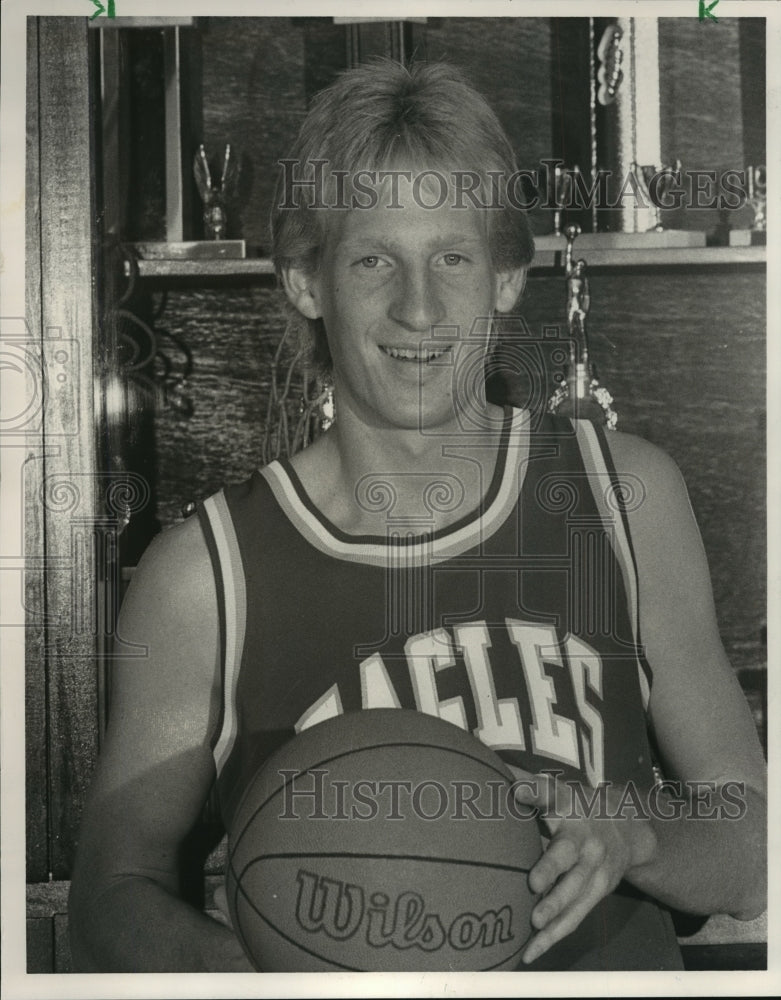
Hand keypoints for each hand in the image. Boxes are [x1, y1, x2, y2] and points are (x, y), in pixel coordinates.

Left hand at [509, 768, 657, 964]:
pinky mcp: (598, 892)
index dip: (534, 792)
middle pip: (567, 853)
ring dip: (556, 909)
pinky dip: (555, 935)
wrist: (629, 830)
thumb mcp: (558, 790)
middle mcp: (583, 837)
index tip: (517, 790)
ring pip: (575, 892)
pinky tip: (532, 951)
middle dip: (552, 869)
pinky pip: (575, 917)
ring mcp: (594, 868)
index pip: (550, 794)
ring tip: (535, 925)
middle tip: (534, 883)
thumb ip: (527, 785)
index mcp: (568, 806)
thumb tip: (487, 764)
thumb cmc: (576, 808)